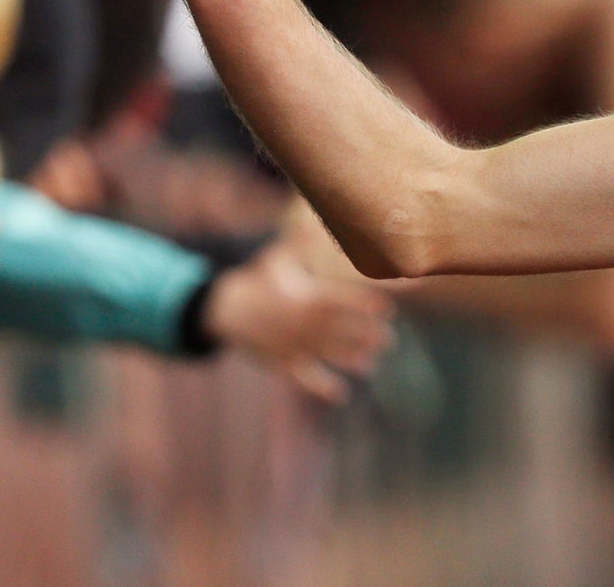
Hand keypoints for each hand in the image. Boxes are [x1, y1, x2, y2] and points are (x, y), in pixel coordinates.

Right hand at [204, 206, 396, 401]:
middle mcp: (300, 322)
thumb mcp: (278, 259)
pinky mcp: (282, 361)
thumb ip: (300, 243)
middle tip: (388, 339)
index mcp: (303, 296)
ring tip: (370, 363)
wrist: (226, 309)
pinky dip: (320, 386)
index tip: (386, 308)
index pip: (338, 300)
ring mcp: (291, 344)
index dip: (362, 303)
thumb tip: (314, 219)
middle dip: (363, 334)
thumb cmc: (260, 280)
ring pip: (325, 354)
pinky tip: (340, 393)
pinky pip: (303, 376)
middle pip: (337, 330)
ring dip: (348, 359)